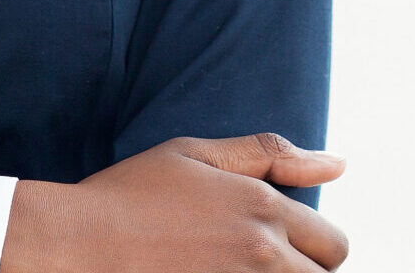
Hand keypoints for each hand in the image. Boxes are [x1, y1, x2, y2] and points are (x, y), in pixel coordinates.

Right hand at [0, 133, 349, 272]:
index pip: (334, 245)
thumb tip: (338, 165)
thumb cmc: (130, 195)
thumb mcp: (196, 155)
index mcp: (263, 210)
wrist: (75, 244)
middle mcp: (261, 256)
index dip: (314, 248)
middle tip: (257, 265)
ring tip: (236, 270)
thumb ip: (272, 154)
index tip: (282, 248)